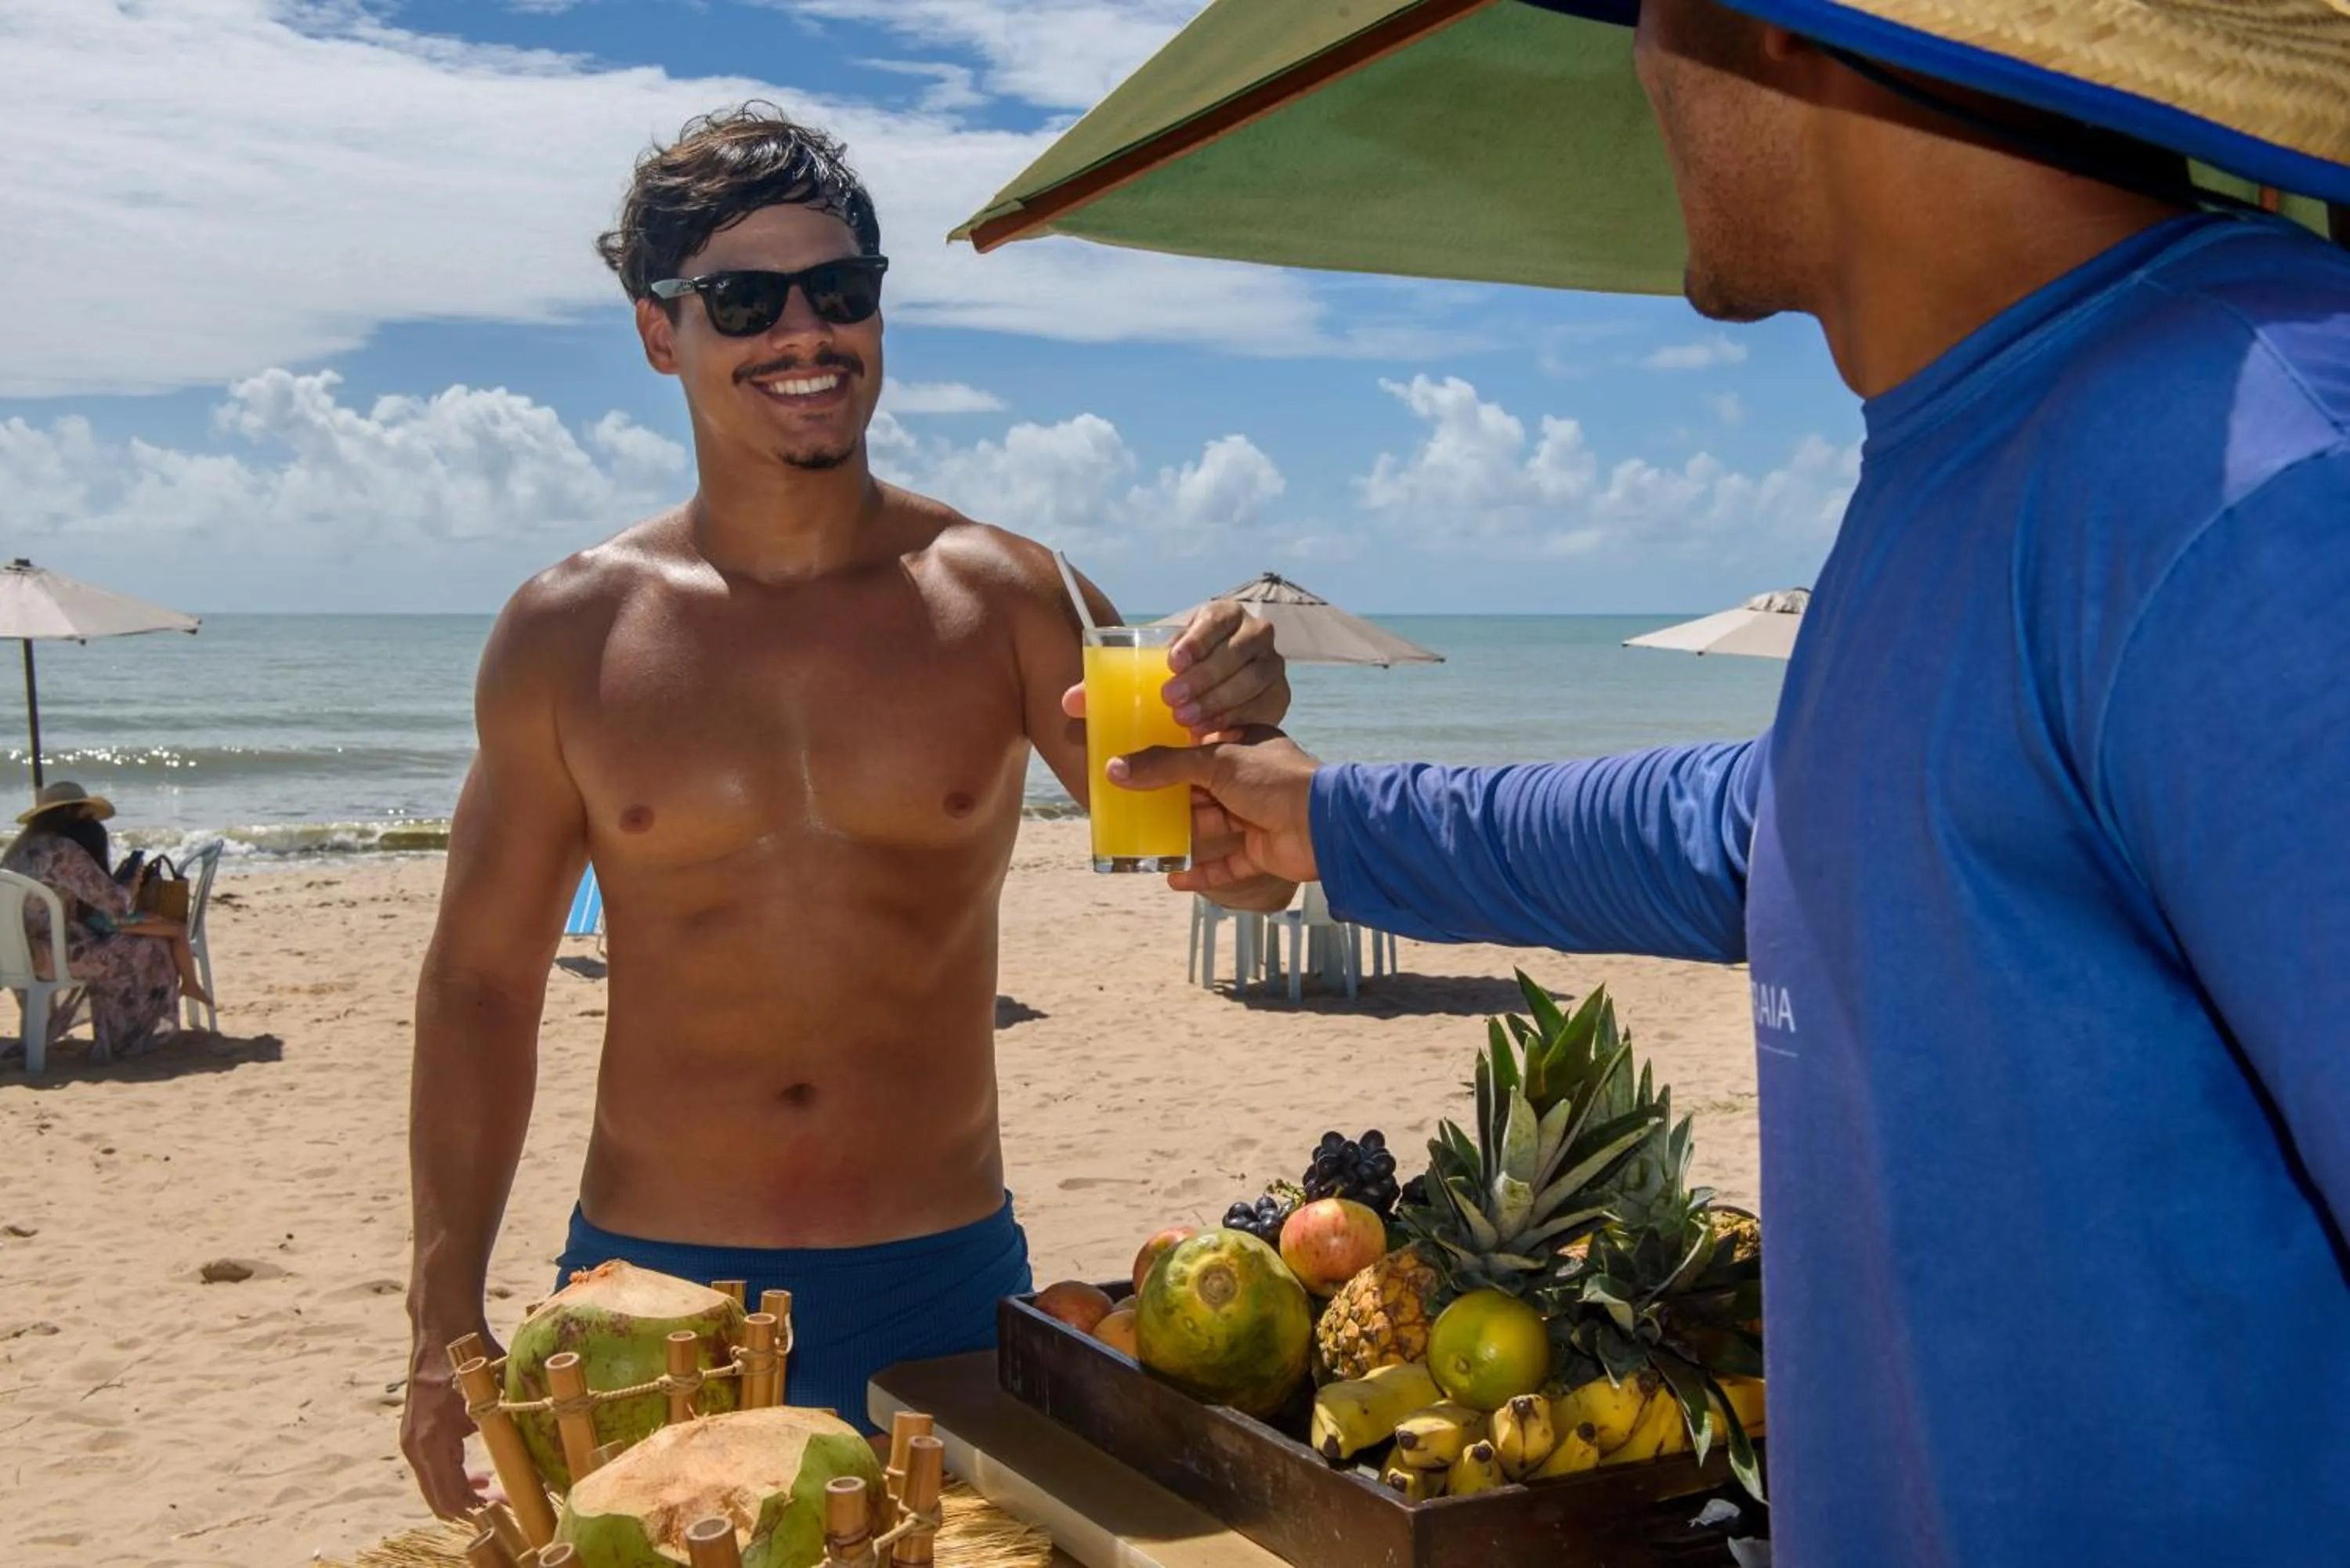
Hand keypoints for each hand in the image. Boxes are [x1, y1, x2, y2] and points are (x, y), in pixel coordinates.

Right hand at [402, 1318, 500, 1518]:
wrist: (442, 1334)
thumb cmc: (472, 1360)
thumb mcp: (494, 1396)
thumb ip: (511, 1428)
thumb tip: (540, 1462)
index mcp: (433, 1439)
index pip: (450, 1495)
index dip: (478, 1509)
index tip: (504, 1509)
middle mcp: (416, 1447)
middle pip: (439, 1500)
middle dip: (471, 1509)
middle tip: (503, 1506)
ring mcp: (411, 1443)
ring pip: (435, 1489)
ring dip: (462, 1496)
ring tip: (493, 1491)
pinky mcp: (414, 1437)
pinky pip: (432, 1473)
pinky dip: (453, 1481)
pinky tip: (480, 1478)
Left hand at [1060, 601, 1289, 739]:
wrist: (1218, 693)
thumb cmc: (1175, 678)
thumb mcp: (1148, 672)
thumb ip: (1109, 684)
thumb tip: (1069, 702)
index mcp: (1223, 615)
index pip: (1216, 616)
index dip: (1198, 637)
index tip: (1172, 661)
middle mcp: (1254, 634)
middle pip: (1238, 650)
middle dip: (1205, 676)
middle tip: (1172, 701)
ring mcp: (1271, 663)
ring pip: (1255, 677)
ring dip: (1221, 700)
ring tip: (1188, 723)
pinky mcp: (1278, 694)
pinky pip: (1265, 705)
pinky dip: (1240, 719)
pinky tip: (1216, 735)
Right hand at [1107, 728, 1321, 887]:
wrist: (1323, 824)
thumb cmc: (1273, 780)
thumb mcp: (1213, 763)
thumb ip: (1165, 766)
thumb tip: (1114, 769)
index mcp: (1247, 745)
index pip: (1202, 747)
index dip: (1171, 755)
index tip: (1137, 764)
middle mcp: (1253, 779)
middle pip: (1203, 789)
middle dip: (1170, 800)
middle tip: (1131, 806)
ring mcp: (1259, 816)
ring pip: (1213, 827)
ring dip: (1182, 836)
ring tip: (1145, 843)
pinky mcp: (1264, 851)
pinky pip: (1228, 865)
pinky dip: (1203, 872)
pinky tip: (1173, 878)